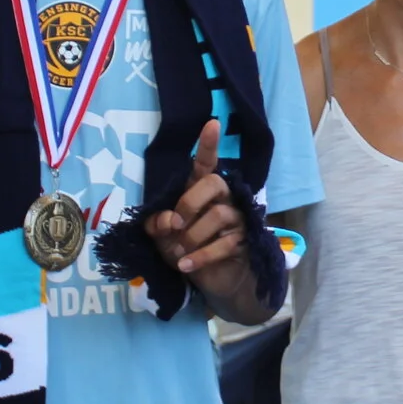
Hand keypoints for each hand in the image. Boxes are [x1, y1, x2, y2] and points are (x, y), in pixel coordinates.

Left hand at [147, 121, 249, 300]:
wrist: (211, 279)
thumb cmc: (186, 247)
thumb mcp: (162, 236)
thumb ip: (158, 223)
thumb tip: (169, 219)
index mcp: (203, 190)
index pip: (207, 163)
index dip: (209, 144)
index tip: (212, 123)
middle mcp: (224, 199)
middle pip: (214, 183)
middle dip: (189, 203)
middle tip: (175, 225)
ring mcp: (237, 219)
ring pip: (217, 216)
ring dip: (192, 237)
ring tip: (179, 252)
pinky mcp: (244, 242)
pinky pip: (223, 244)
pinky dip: (200, 257)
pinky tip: (186, 265)